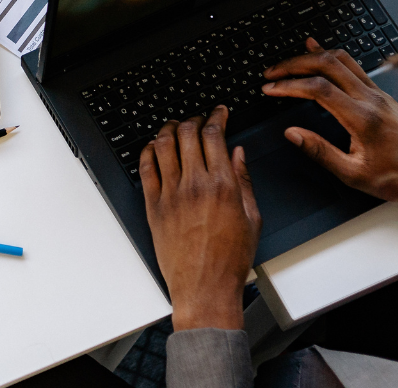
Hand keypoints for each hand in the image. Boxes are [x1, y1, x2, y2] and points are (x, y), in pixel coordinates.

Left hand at [141, 107, 258, 330]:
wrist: (205, 286)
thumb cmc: (230, 259)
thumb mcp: (251, 217)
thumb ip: (244, 180)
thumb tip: (237, 153)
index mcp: (222, 185)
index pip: (214, 135)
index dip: (216, 116)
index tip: (218, 112)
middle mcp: (195, 185)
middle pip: (187, 134)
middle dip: (193, 119)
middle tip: (198, 118)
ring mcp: (171, 194)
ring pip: (163, 145)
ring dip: (169, 129)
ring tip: (174, 126)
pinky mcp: (153, 206)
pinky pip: (146, 169)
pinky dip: (148, 151)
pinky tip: (154, 147)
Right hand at [262, 39, 397, 229]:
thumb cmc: (396, 177)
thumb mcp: (353, 174)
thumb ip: (320, 152)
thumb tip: (292, 134)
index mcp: (363, 119)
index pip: (319, 89)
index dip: (290, 85)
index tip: (270, 89)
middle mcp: (373, 100)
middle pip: (328, 65)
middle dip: (294, 64)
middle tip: (272, 73)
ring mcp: (379, 94)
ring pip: (342, 59)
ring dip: (312, 57)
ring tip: (288, 62)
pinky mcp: (382, 95)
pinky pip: (353, 66)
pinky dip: (331, 57)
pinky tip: (319, 51)